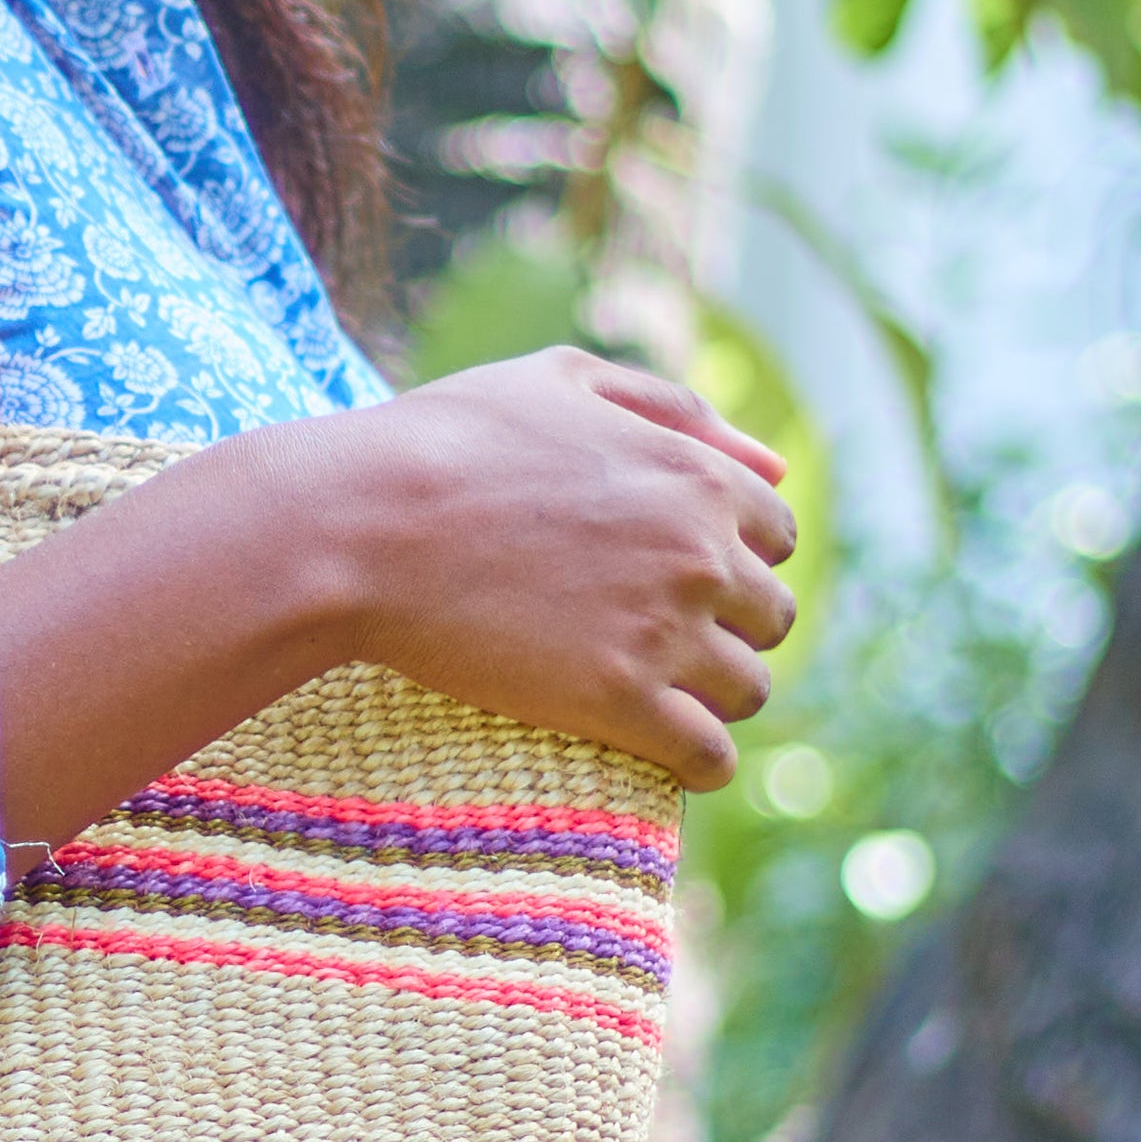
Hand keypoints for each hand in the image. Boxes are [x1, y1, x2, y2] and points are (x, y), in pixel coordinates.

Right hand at [0, 343, 795, 859]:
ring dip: (715, 695)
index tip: (684, 575)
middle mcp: (701, 554)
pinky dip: (698, 761)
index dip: (734, 555)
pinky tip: (666, 754)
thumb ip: (680, 410)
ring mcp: (664, 631)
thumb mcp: (565, 381)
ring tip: (659, 695)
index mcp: (699, 474)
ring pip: (750, 690)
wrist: (362, 524)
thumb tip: (777, 464)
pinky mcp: (618, 702)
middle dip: (729, 627)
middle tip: (663, 636)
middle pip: (773, 617)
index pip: (778, 534)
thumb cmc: (449, 438)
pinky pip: (707, 755)